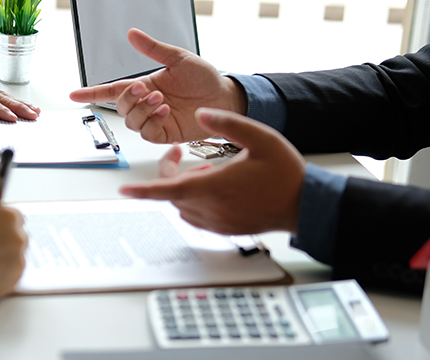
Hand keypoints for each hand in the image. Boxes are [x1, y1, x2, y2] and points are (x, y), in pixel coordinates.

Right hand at [0, 196, 27, 314]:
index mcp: (6, 216)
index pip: (15, 216)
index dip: (1, 221)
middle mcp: (17, 237)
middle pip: (17, 235)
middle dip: (4, 238)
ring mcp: (17, 261)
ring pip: (15, 255)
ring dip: (4, 255)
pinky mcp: (13, 281)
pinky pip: (12, 272)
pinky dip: (1, 272)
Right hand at [70, 28, 247, 143]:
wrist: (225, 97)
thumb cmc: (204, 78)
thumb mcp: (178, 58)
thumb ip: (153, 49)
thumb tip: (132, 34)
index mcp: (146, 85)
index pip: (112, 90)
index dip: (92, 92)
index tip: (73, 94)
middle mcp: (147, 104)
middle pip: (121, 107)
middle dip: (129, 98)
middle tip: (146, 89)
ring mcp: (155, 120)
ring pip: (132, 121)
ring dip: (142, 110)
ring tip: (160, 99)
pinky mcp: (166, 134)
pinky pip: (147, 133)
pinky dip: (152, 122)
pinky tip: (164, 111)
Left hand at [120, 108, 304, 233]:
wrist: (304, 204)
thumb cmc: (285, 173)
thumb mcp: (260, 137)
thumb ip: (228, 123)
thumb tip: (201, 114)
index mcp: (214, 186)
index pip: (167, 189)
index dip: (143, 190)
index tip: (124, 190)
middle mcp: (211, 208)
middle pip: (172, 193)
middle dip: (170, 173)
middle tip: (179, 154)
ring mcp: (217, 222)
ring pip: (182, 205)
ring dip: (184, 187)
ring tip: (206, 171)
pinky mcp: (223, 229)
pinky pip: (195, 216)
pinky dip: (194, 200)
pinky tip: (214, 186)